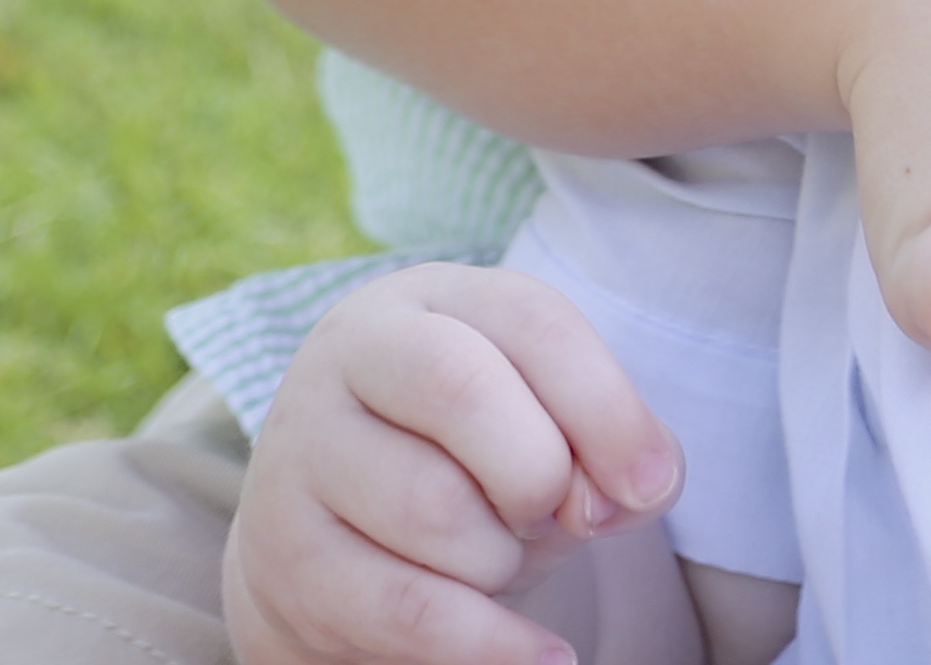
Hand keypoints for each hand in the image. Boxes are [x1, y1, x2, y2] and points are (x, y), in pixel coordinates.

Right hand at [227, 266, 685, 664]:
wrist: (333, 550)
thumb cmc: (470, 472)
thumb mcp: (545, 431)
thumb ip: (611, 445)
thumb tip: (630, 493)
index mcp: (432, 300)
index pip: (531, 321)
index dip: (606, 407)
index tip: (648, 487)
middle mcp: (351, 352)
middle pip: (465, 392)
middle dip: (539, 476)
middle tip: (549, 517)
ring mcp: (302, 448)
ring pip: (433, 507)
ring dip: (500, 560)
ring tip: (496, 560)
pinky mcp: (282, 552)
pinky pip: (404, 608)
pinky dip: (488, 643)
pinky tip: (538, 654)